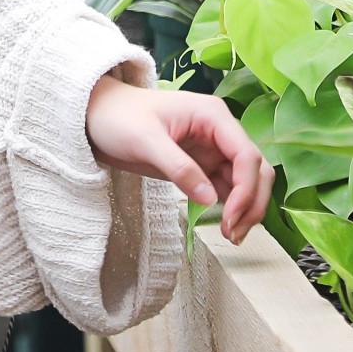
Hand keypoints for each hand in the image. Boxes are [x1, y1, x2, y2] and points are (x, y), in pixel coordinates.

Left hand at [85, 77, 275, 242]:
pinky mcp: (203, 165)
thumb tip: (211, 199)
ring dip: (246, 208)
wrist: (96, 116)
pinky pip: (228, 188)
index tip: (231, 217)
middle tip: (233, 233)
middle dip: (252, 202)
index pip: (246, 154)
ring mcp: (213, 149)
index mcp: (212, 116)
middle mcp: (220, 131)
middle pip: (255, 169)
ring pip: (246, 182)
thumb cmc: (118, 117)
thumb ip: (178, 168)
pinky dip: (231, 207)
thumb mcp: (144, 140)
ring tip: (231, 236)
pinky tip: (223, 226)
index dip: (247, 188)